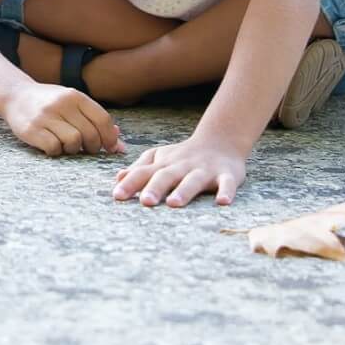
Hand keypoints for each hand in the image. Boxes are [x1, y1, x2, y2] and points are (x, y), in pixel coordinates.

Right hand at [0, 82, 125, 156]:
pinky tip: (52, 145)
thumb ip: (95, 120)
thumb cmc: (50, 103)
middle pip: (90, 134)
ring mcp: (45, 116)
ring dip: (73, 149)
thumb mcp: (73, 104)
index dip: (110, 138)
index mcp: (75, 96)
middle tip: (86, 148)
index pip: (102, 119)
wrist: (15, 96)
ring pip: (73, 142)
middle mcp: (61, 103)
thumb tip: (120, 147)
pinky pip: (54, 148)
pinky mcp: (31, 129)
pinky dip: (56, 151)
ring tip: (66, 145)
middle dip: (92, 146)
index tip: (110, 148)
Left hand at [113, 137, 245, 207]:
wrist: (220, 140)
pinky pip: (227, 183)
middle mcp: (182, 166)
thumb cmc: (183, 156)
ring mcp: (205, 170)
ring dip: (184, 191)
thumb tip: (118, 178)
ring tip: (174, 204)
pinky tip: (223, 202)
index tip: (117, 196)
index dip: (130, 184)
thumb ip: (140, 169)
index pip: (144, 173)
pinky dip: (226, 192)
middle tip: (145, 202)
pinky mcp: (227, 174)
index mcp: (164, 164)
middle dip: (155, 188)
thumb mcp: (160, 158)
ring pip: (193, 180)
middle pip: (166, 176)